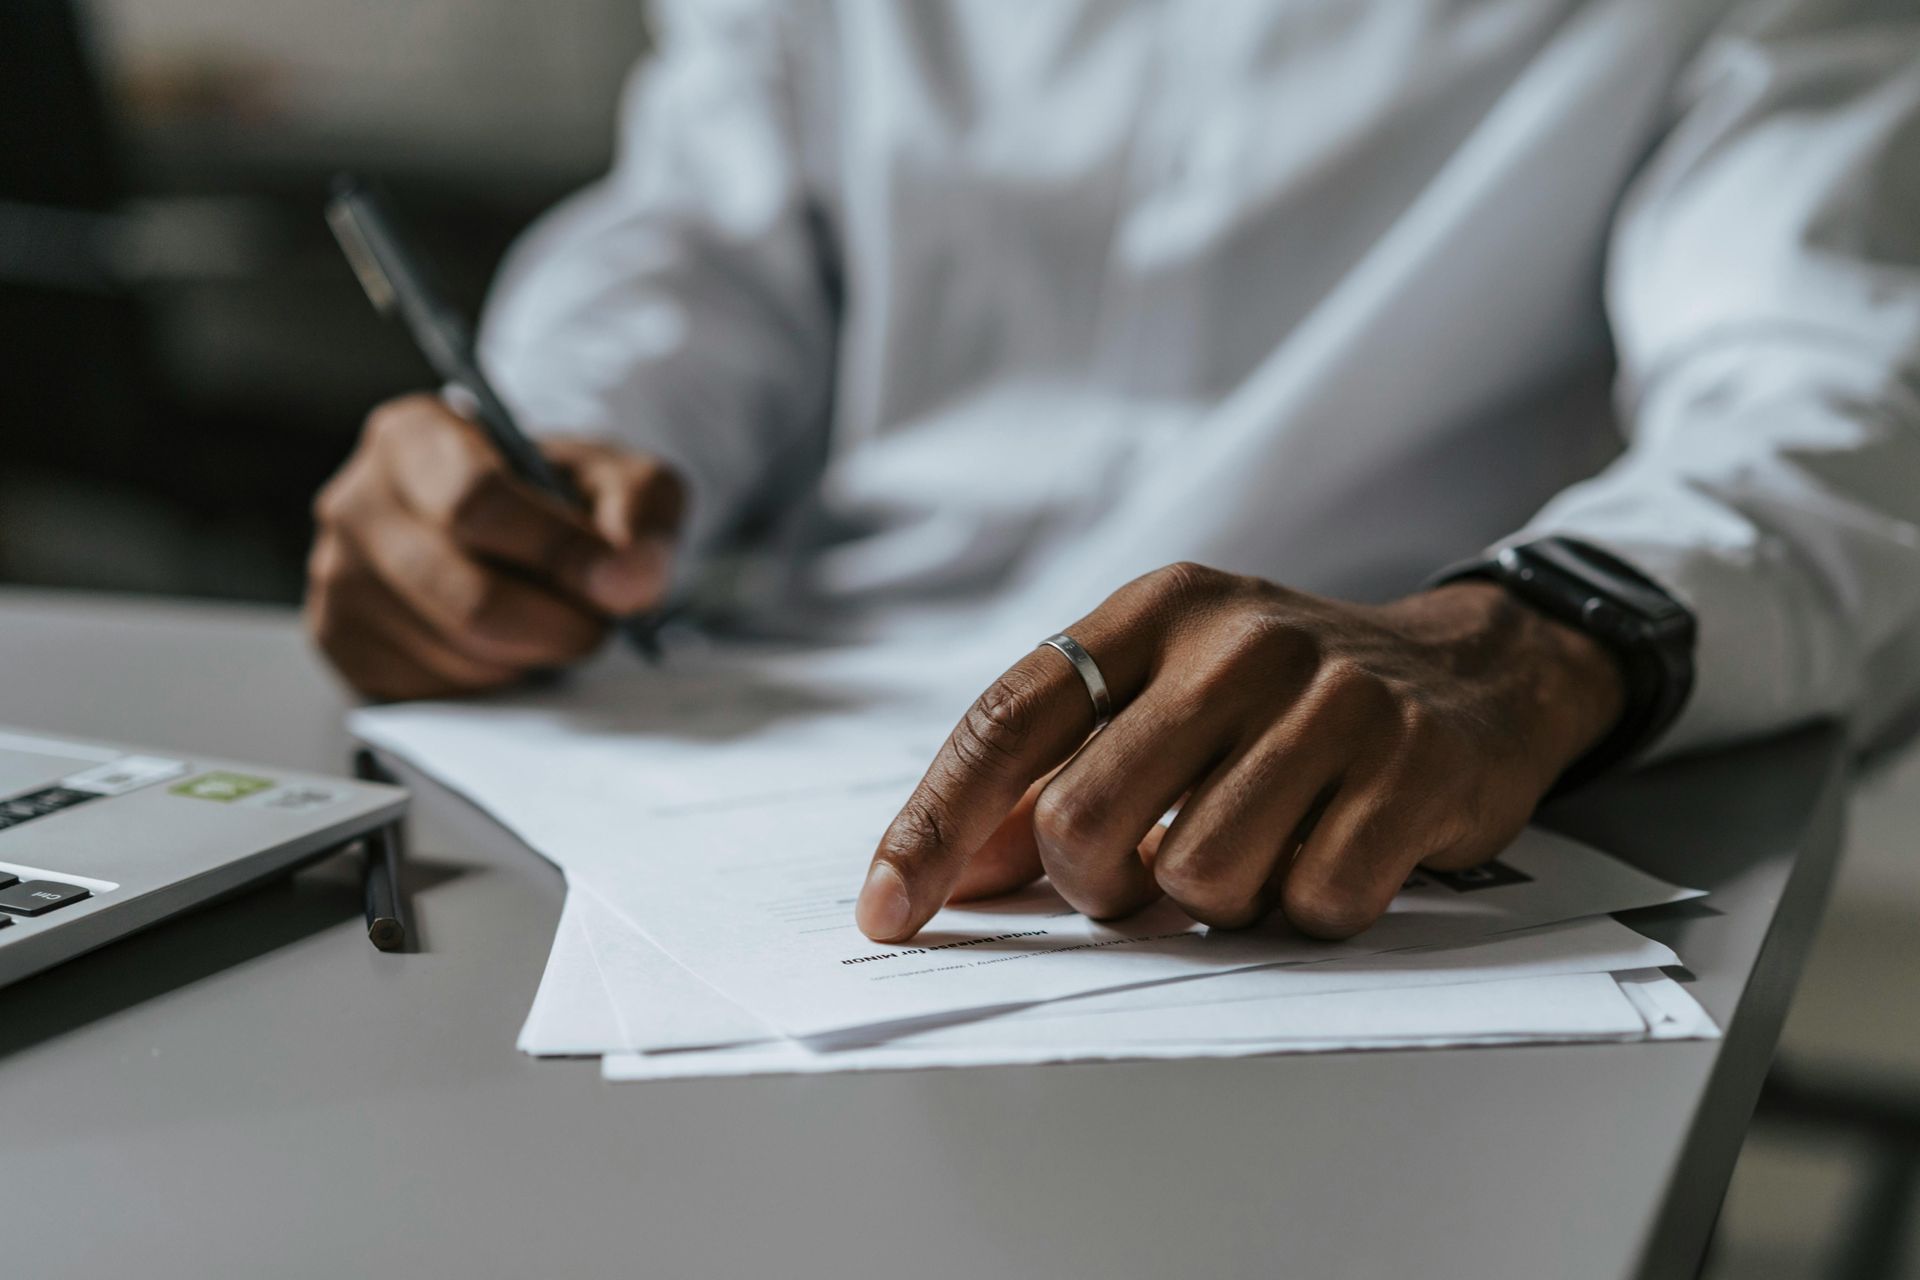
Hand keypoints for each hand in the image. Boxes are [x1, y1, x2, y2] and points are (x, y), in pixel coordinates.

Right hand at [306, 394, 684, 698]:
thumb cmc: (556, 497)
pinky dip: (489, 684)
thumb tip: (628, 581)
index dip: (560, 555)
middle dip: (557, 625)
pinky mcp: (343, 647)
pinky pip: (433, 692)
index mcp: (413, 436)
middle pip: (472, 599)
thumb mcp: (620, 479)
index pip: (478, 503)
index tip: (618, 585)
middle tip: (595, 622)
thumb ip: (641, 511)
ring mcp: (337, 580)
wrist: (512, 529)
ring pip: (458, 655)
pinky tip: (501, 647)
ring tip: (547, 621)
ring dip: (529, 656)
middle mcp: (355, 503)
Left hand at [856, 563, 1623, 941]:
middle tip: (1139, 880)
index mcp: (1154, 611)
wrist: (1472, 671)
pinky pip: (1311, 902)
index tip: (889, 911)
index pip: (1010, 721)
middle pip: (1083, 819)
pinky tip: (1332, 852)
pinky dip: (1307, 909)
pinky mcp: (1413, 767)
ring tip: (1259, 850)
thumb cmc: (1282, 702)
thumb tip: (948, 874)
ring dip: (1215, 899)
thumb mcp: (1165, 697)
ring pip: (1196, 877)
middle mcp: (1237, 641)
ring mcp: (1332, 700)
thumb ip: (1056, 771)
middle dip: (1095, 884)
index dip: (935, 824)